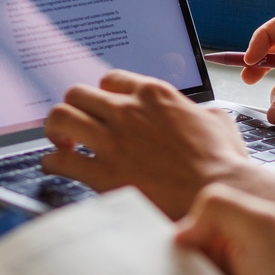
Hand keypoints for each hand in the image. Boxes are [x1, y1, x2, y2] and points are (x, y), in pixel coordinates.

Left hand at [42, 70, 252, 218]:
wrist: (216, 194)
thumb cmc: (222, 163)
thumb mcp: (217, 121)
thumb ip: (199, 112)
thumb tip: (200, 115)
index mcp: (154, 94)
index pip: (110, 79)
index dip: (103, 95)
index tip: (103, 109)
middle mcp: (128, 111)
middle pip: (77, 93)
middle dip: (74, 108)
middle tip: (77, 126)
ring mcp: (112, 140)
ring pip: (60, 117)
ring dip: (56, 130)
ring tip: (62, 143)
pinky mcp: (102, 173)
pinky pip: (60, 160)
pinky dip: (52, 162)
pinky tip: (56, 167)